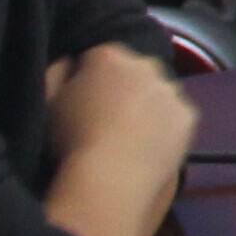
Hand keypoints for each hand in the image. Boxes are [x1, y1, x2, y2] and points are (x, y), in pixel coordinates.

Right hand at [45, 40, 199, 171]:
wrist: (111, 180)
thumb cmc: (72, 141)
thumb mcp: (48, 101)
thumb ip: (57, 71)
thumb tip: (69, 60)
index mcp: (109, 56)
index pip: (99, 58)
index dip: (89, 80)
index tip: (84, 103)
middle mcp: (145, 66)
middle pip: (132, 72)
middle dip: (122, 88)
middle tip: (108, 120)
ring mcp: (170, 91)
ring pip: (156, 93)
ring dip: (146, 106)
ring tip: (128, 137)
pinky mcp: (187, 116)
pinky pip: (174, 116)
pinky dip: (165, 126)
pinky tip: (147, 146)